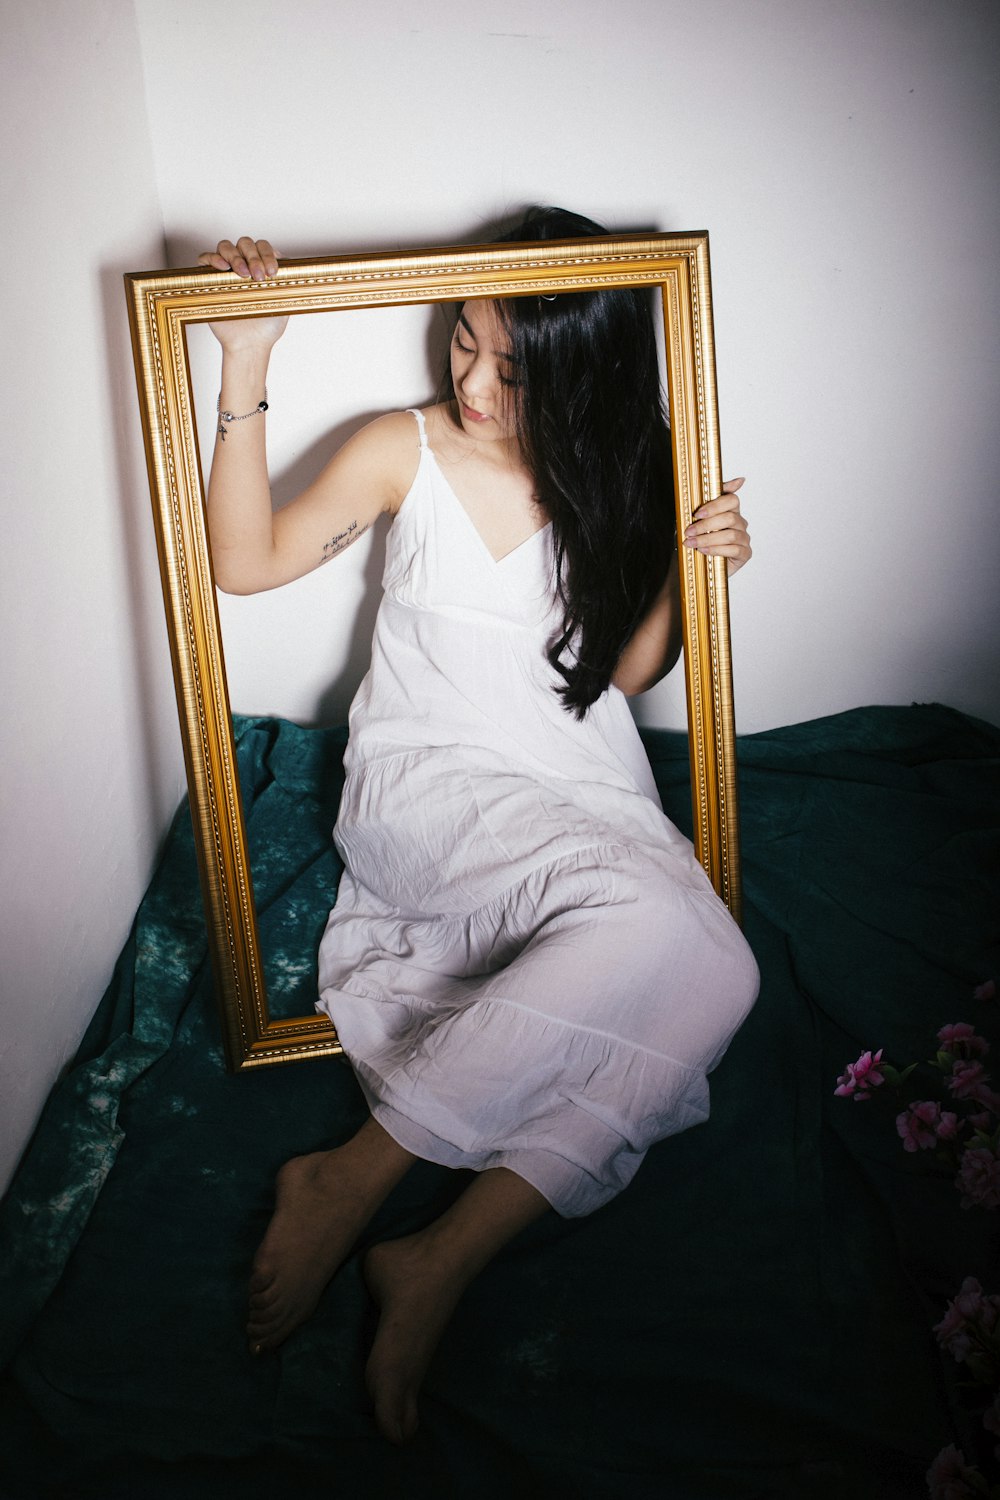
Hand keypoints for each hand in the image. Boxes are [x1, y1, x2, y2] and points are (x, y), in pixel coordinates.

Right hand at [197, 236, 286, 351]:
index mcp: (262, 267)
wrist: (250, 345)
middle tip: (257, 277)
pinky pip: (205, 258)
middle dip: (253, 256)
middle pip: (245, 243)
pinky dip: (213, 258)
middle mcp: (244, 265)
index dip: (267, 254)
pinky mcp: (208, 279)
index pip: (263, 247)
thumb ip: (286, 282)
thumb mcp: (284, 302)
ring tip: (243, 276)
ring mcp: (226, 271)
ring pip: (226, 246)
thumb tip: (291, 263)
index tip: (271, 272)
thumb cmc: (267, 326)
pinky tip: (222, 267)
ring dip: (236, 257)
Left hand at [682, 477, 751, 575]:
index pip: (732, 500)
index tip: (697, 513)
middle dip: (705, 524)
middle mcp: (740, 523)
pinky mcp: (745, 553)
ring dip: (707, 538)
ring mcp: (744, 538)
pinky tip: (703, 551)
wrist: (702, 566)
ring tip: (692, 543)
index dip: (715, 505)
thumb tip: (740, 480)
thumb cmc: (702, 540)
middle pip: (729, 517)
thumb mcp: (700, 519)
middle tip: (688, 531)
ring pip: (730, 534)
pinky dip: (716, 549)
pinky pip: (734, 549)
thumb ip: (713, 500)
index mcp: (731, 511)